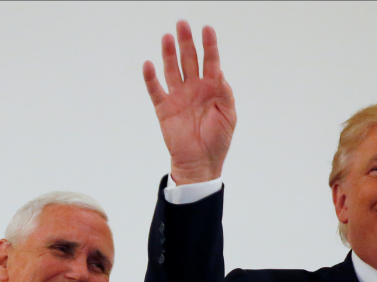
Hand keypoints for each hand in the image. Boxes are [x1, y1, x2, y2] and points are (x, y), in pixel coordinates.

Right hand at [142, 21, 235, 184]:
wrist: (200, 163)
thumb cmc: (217, 140)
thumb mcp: (228, 115)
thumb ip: (224, 93)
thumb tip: (218, 74)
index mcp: (212, 88)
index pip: (210, 61)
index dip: (209, 45)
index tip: (207, 29)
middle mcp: (194, 88)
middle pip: (189, 59)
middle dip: (186, 42)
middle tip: (182, 24)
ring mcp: (178, 97)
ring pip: (172, 70)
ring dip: (169, 54)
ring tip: (167, 37)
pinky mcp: (164, 109)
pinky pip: (156, 91)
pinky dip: (151, 78)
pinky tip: (149, 64)